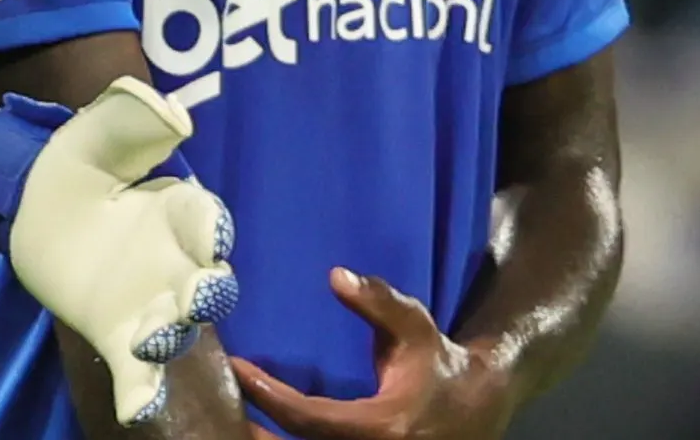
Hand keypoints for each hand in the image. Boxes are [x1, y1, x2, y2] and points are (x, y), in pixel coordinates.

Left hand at [0, 80, 241, 426]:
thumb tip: (172, 115)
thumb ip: (132, 118)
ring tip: (153, 339)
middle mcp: (176, 262)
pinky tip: (136, 411)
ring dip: (171, 337)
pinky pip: (136, 370)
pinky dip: (142, 393)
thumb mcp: (98, 129)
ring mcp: (149, 303)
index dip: (213, 230)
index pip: (207, 221)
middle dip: (209, 293)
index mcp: (179, 210)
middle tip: (199, 296)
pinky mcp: (116, 334)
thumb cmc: (75, 161)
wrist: (28, 201)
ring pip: (176, 330)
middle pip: (208, 285)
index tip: (212, 240)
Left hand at [231, 269, 511, 439]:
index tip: (239, 370)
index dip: (270, 396)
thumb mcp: (414, 326)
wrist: (479, 406)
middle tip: (221, 408)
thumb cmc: (439, 362)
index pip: (311, 418)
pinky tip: (267, 430)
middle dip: (260, 434)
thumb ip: (378, 302)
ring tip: (237, 420)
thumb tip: (335, 276)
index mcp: (382, 426)